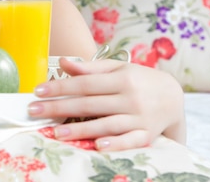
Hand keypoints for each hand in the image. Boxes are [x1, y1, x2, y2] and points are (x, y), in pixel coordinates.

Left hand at [28, 57, 185, 150]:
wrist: (174, 96)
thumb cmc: (138, 79)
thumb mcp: (118, 68)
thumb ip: (91, 68)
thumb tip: (65, 63)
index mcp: (121, 79)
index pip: (84, 84)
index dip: (60, 87)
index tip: (38, 91)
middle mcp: (130, 98)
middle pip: (90, 104)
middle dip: (60, 108)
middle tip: (34, 111)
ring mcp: (140, 118)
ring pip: (106, 124)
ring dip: (81, 130)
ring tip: (56, 133)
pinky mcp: (148, 135)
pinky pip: (131, 142)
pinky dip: (116, 144)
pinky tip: (98, 146)